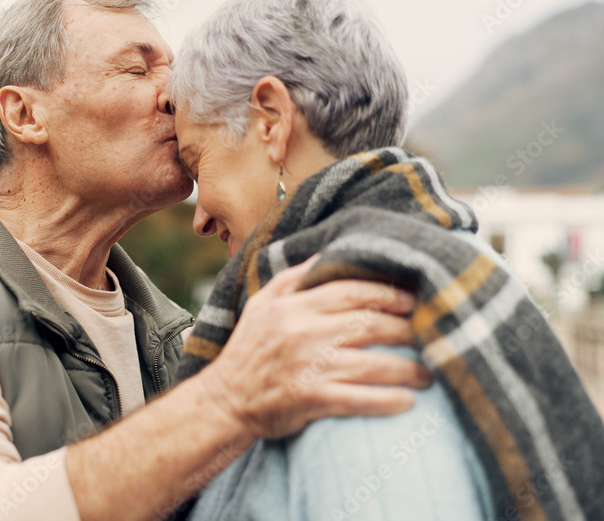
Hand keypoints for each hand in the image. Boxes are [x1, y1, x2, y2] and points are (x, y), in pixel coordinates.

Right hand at [197, 255, 430, 439]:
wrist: (225, 400)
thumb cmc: (249, 350)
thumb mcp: (263, 304)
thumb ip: (294, 277)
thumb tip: (329, 254)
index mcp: (294, 305)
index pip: (353, 290)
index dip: (390, 293)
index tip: (414, 300)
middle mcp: (303, 332)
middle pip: (370, 323)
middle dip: (407, 329)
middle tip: (431, 334)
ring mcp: (308, 366)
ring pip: (373, 363)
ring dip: (409, 369)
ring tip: (429, 372)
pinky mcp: (311, 399)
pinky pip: (360, 399)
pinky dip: (388, 400)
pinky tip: (408, 401)